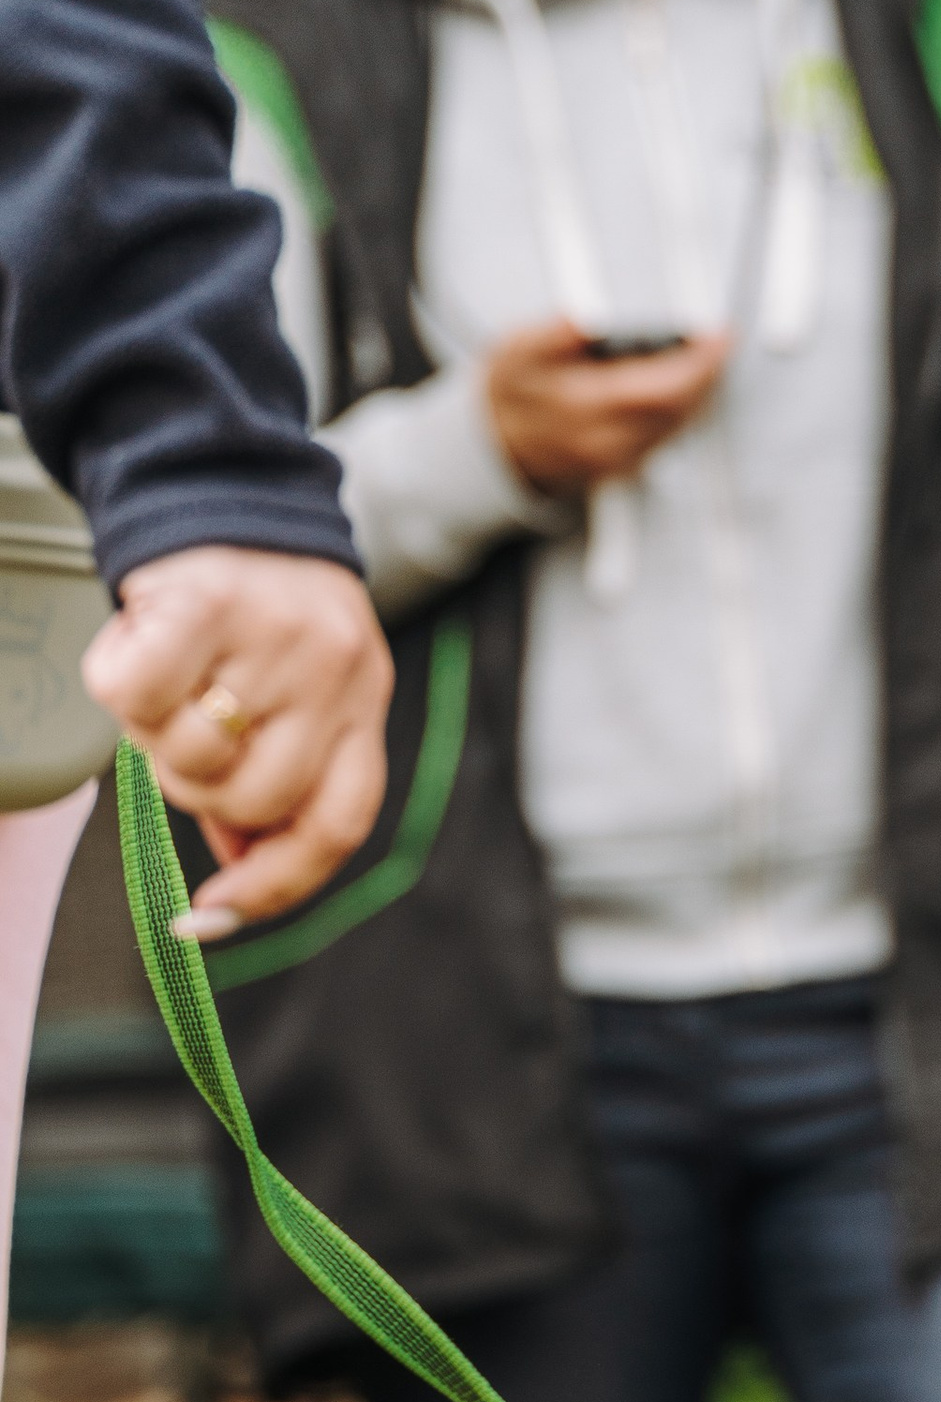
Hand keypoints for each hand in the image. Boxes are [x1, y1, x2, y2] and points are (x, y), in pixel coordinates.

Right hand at [82, 549, 390, 939]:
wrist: (223, 481)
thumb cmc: (256, 607)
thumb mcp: (297, 689)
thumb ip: (275, 776)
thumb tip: (234, 873)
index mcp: (362, 704)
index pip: (335, 825)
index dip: (274, 886)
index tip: (210, 919)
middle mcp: (335, 675)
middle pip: (250, 802)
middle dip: (199, 790)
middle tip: (181, 731)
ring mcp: (277, 640)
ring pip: (189, 757)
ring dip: (153, 734)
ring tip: (165, 677)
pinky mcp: (208, 600)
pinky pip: (137, 694)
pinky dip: (116, 679)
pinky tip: (134, 643)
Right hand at [484, 317, 728, 494]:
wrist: (501, 445)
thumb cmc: (513, 392)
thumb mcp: (516, 352)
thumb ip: (549, 337)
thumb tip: (577, 321)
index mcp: (584, 408)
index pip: (661, 389)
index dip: (698, 363)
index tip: (719, 335)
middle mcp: (608, 442)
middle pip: (680, 408)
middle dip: (707, 371)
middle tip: (719, 338)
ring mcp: (621, 460)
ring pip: (680, 423)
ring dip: (700, 388)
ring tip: (706, 353)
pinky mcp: (628, 467)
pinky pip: (670, 434)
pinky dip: (684, 404)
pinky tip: (684, 381)